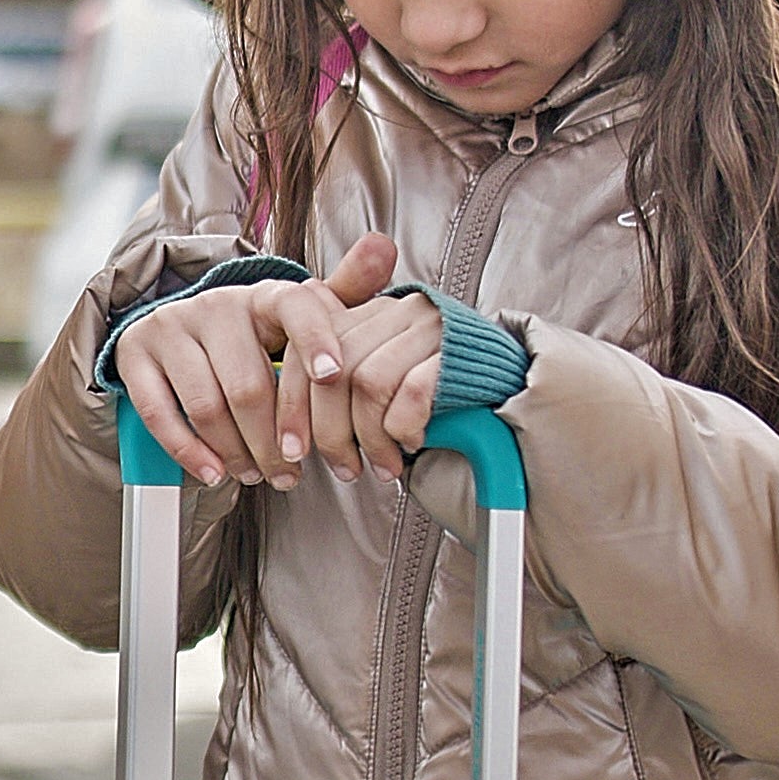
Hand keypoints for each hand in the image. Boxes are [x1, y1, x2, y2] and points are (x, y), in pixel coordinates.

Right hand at [115, 234, 397, 486]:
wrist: (183, 331)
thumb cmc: (256, 335)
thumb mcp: (299, 318)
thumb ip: (345, 294)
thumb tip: (384, 247)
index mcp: (265, 295)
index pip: (296, 308)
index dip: (317, 340)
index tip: (332, 376)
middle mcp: (217, 304)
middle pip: (250, 385)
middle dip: (275, 440)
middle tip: (290, 474)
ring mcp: (172, 327)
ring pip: (208, 404)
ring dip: (236, 452)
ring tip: (256, 475)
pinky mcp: (136, 354)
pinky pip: (159, 412)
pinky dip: (189, 451)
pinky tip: (213, 472)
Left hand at [277, 291, 443, 484]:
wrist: (505, 386)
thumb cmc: (432, 389)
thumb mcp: (379, 374)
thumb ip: (334, 370)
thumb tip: (274, 385)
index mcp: (367, 314)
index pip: (307, 352)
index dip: (292, 405)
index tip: (291, 450)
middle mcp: (394, 312)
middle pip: (333, 371)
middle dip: (327, 431)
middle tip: (341, 467)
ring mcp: (427, 329)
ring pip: (368, 384)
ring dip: (368, 438)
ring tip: (379, 467)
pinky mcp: (455, 353)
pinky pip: (412, 392)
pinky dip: (402, 429)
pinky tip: (408, 447)